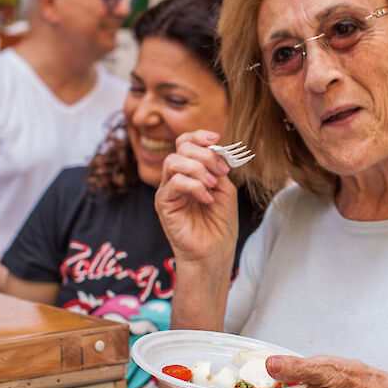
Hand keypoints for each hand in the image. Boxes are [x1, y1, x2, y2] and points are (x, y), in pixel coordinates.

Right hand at [155, 130, 238, 266]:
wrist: (214, 251)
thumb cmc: (220, 223)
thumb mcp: (225, 188)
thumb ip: (217, 167)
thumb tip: (213, 147)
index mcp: (190, 172)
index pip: (185, 142)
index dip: (198, 136)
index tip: (216, 138)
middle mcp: (175, 178)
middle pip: (180, 147)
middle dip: (204, 155)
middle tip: (221, 173)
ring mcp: (167, 190)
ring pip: (174, 161)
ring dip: (199, 169)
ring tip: (213, 185)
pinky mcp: (163, 203)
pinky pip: (175, 182)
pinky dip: (195, 186)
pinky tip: (207, 199)